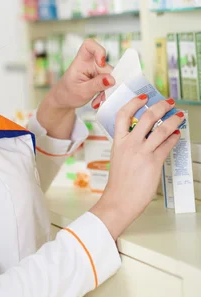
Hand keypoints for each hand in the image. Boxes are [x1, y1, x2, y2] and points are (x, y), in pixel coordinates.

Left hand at [46, 38, 114, 111]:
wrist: (64, 99)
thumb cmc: (68, 93)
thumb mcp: (82, 91)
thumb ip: (97, 85)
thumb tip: (112, 79)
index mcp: (81, 61)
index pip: (89, 45)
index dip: (98, 50)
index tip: (101, 63)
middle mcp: (90, 63)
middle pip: (106, 66)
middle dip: (107, 83)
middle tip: (102, 97)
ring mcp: (96, 70)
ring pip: (110, 76)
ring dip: (106, 91)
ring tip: (96, 102)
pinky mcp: (101, 77)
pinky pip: (109, 82)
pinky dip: (105, 93)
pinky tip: (98, 100)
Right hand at [90, 96, 184, 239]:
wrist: (119, 200)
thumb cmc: (119, 182)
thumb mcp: (118, 157)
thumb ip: (128, 144)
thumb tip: (144, 135)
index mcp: (118, 141)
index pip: (124, 114)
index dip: (134, 102)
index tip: (143, 97)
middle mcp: (130, 143)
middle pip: (147, 117)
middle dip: (161, 106)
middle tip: (168, 102)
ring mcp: (142, 152)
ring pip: (162, 129)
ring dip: (173, 120)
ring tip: (179, 116)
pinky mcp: (154, 162)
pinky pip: (168, 145)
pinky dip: (175, 138)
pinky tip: (177, 135)